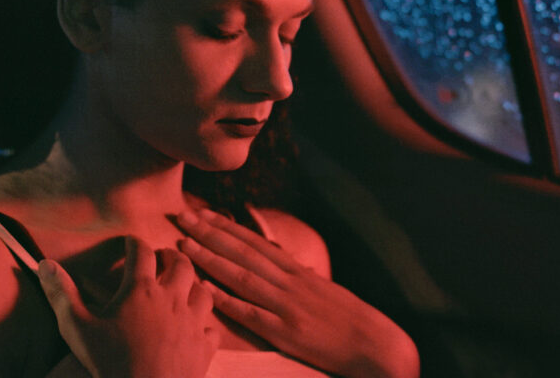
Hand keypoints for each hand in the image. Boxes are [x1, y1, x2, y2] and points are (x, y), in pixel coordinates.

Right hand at [38, 236, 219, 377]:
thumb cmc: (111, 362)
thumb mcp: (77, 328)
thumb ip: (62, 294)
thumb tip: (45, 264)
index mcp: (141, 290)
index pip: (141, 252)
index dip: (134, 243)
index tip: (129, 242)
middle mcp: (172, 299)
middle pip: (181, 265)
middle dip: (172, 257)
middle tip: (163, 258)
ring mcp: (193, 322)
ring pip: (203, 292)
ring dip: (194, 286)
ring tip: (184, 287)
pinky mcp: (204, 346)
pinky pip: (212, 328)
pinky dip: (206, 324)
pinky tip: (198, 328)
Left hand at [176, 210, 418, 377]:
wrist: (377, 345)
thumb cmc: (352, 320)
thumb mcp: (325, 291)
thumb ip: (303, 278)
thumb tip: (292, 265)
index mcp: (298, 273)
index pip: (256, 243)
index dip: (227, 227)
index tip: (204, 214)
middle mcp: (289, 282)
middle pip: (242, 252)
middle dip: (210, 233)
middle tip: (182, 217)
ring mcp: (286, 306)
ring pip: (241, 276)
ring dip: (209, 259)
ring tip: (184, 245)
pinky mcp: (286, 332)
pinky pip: (250, 314)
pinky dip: (226, 300)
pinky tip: (205, 290)